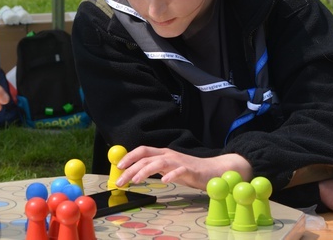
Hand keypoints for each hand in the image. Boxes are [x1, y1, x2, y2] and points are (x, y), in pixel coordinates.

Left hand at [115, 146, 252, 190]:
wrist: (213, 170)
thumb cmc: (189, 171)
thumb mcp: (168, 168)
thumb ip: (154, 168)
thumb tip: (135, 172)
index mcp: (163, 153)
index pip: (142, 151)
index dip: (129, 157)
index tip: (119, 167)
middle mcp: (169, 155)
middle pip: (146, 158)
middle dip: (131, 169)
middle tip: (120, 181)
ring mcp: (179, 161)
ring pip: (159, 162)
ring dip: (145, 171)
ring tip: (136, 180)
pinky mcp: (190, 169)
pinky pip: (179, 171)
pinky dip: (170, 175)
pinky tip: (163, 181)